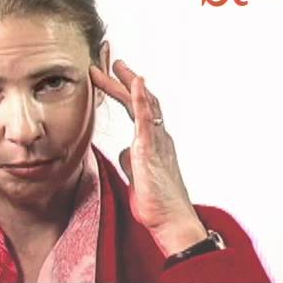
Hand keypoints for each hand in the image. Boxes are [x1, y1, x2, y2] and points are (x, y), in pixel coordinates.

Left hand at [89, 55, 206, 256]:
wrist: (170, 222)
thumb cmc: (156, 202)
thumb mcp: (137, 175)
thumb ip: (131, 159)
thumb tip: (124, 150)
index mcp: (152, 143)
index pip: (138, 110)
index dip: (126, 92)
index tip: (113, 76)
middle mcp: (157, 137)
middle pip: (141, 101)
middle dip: (125, 80)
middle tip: (112, 61)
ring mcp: (156, 142)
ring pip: (143, 104)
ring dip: (128, 82)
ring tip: (117, 64)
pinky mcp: (150, 150)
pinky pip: (145, 119)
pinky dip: (140, 98)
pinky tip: (135, 81)